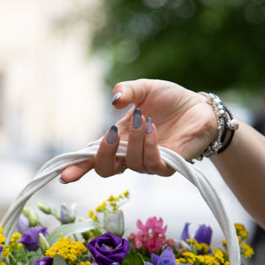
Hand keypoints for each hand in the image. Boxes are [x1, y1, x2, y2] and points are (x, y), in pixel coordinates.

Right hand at [61, 79, 216, 181]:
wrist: (199, 107)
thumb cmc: (170, 101)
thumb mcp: (144, 89)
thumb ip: (127, 91)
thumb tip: (114, 99)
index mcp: (119, 141)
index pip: (93, 158)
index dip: (77, 168)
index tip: (64, 175)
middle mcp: (131, 156)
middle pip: (106, 170)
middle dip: (102, 155)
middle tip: (110, 134)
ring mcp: (149, 163)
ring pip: (132, 163)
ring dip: (133, 139)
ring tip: (143, 117)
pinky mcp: (168, 166)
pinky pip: (152, 164)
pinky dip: (148, 146)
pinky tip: (151, 128)